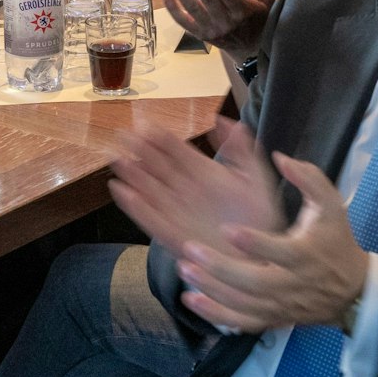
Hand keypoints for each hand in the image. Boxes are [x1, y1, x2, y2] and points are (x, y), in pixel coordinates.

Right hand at [108, 115, 285, 257]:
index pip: (176, 149)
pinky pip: (148, 218)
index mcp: (203, 172)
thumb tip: (228, 120)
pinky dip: (134, 206)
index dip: (160, 137)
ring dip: (131, 175)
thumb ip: (243, 151)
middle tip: (123, 134)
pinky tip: (120, 191)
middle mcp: (185, 189)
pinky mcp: (170, 234)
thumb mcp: (256, 179)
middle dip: (139, 150)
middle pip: (156, 166)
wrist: (261, 256)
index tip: (145, 124)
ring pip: (147, 189)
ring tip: (116, 159)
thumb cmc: (260, 217)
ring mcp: (176, 211)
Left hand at [174, 153, 369, 331]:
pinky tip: (191, 299)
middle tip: (192, 249)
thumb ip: (309, 178)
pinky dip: (216, 315)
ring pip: (244, 304)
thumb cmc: (335, 240)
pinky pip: (242, 322)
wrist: (352, 289)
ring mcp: (281, 305)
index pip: (279, 251)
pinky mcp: (272, 318)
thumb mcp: (331, 205)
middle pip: (255, 283)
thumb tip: (281, 158)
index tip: (228, 229)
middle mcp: (292, 284)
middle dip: (221, 268)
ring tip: (184, 269)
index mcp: (305, 255)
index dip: (254, 243)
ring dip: (212, 289)